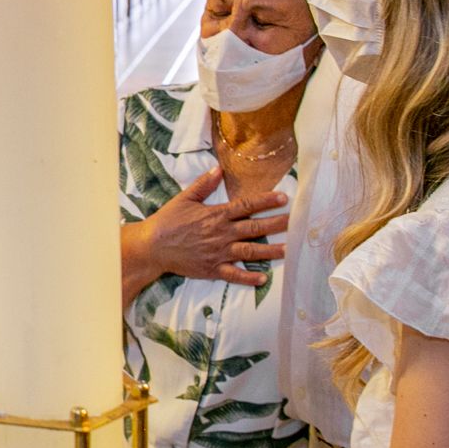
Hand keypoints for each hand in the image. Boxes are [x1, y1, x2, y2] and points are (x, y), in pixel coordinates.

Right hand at [129, 166, 287, 290]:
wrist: (153, 246)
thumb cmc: (168, 221)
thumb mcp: (184, 198)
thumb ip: (204, 185)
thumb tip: (219, 169)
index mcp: (216, 215)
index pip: (247, 206)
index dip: (266, 201)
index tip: (283, 198)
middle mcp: (222, 233)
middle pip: (255, 228)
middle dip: (277, 225)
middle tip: (295, 222)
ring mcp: (219, 253)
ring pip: (250, 252)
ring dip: (271, 251)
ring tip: (288, 249)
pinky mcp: (212, 269)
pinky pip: (234, 274)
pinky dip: (249, 278)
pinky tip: (263, 278)